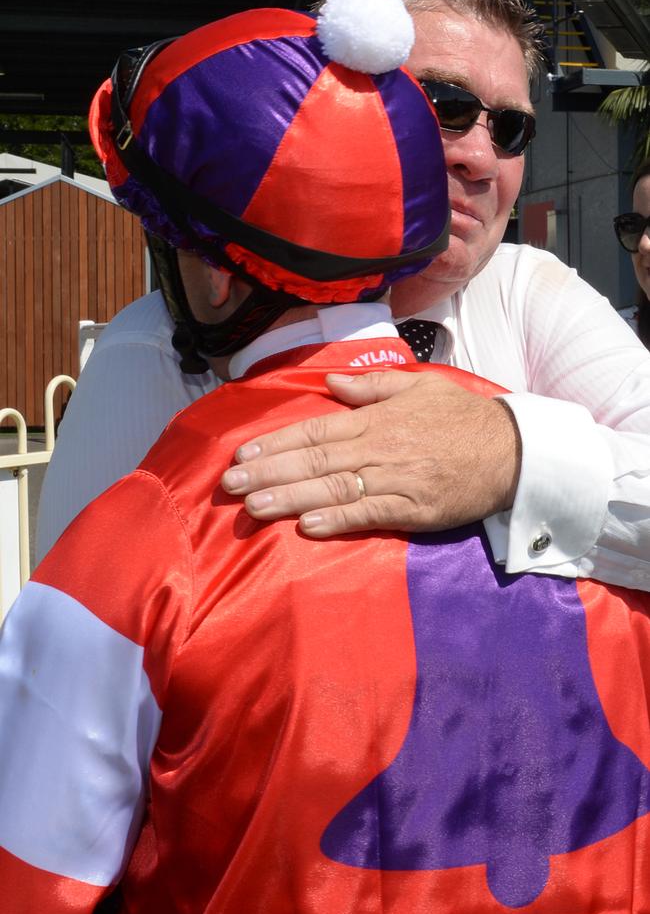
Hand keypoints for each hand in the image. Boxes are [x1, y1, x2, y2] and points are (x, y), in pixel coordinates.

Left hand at [221, 369, 521, 536]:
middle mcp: (379, 448)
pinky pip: (370, 515)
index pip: (315, 431)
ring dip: (291, 498)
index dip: (276, 443)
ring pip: (334, 488)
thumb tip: (331, 386)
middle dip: (269, 472)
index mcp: (375, 419)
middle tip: (230, 485)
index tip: (242, 454)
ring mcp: (396, 479)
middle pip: (315, 461)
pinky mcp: (414, 509)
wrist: (512, 451)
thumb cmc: (462, 418)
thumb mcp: (419, 388)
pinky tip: (307, 527)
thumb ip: (373, 388)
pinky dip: (338, 521)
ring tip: (254, 507)